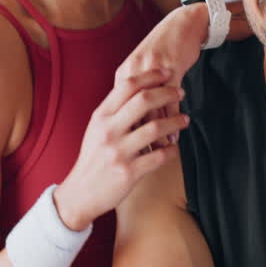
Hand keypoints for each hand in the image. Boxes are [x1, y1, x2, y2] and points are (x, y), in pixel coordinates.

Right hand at [54, 68, 187, 230]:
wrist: (80, 193)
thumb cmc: (93, 158)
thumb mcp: (97, 129)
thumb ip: (115, 111)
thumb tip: (140, 90)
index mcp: (101, 117)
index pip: (127, 86)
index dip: (150, 76)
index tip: (166, 73)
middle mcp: (109, 131)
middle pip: (144, 100)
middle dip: (167, 93)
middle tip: (181, 92)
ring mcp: (119, 152)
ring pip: (156, 127)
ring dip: (175, 121)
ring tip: (185, 120)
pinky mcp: (129, 172)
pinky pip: (159, 156)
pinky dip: (171, 149)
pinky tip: (175, 146)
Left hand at [116, 4, 209, 142]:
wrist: (183, 25)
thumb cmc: (165, 51)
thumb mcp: (145, 70)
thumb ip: (136, 93)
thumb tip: (132, 121)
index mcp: (124, 75)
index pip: (119, 109)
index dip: (123, 131)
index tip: (125, 150)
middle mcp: (134, 72)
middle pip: (132, 111)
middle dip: (135, 136)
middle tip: (138, 157)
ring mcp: (152, 70)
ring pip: (152, 108)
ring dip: (155, 132)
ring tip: (157, 152)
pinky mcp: (171, 69)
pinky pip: (170, 100)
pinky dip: (171, 120)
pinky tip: (173, 136)